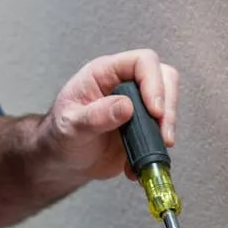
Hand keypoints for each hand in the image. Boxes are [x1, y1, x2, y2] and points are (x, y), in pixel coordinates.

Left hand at [39, 49, 179, 182]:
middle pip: (163, 78)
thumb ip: (96, 116)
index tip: (154, 110)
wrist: (62, 161)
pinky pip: (161, 132)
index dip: (153, 82)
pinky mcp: (143, 128)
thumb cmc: (59, 136)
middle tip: (162, 132)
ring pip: (168, 104)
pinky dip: (157, 150)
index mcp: (104, 73)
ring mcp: (136, 107)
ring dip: (166, 128)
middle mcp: (124, 85)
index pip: (141, 62)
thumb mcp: (70, 126)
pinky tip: (137, 165)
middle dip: (168, 105)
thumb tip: (126, 107)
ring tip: (153, 150)